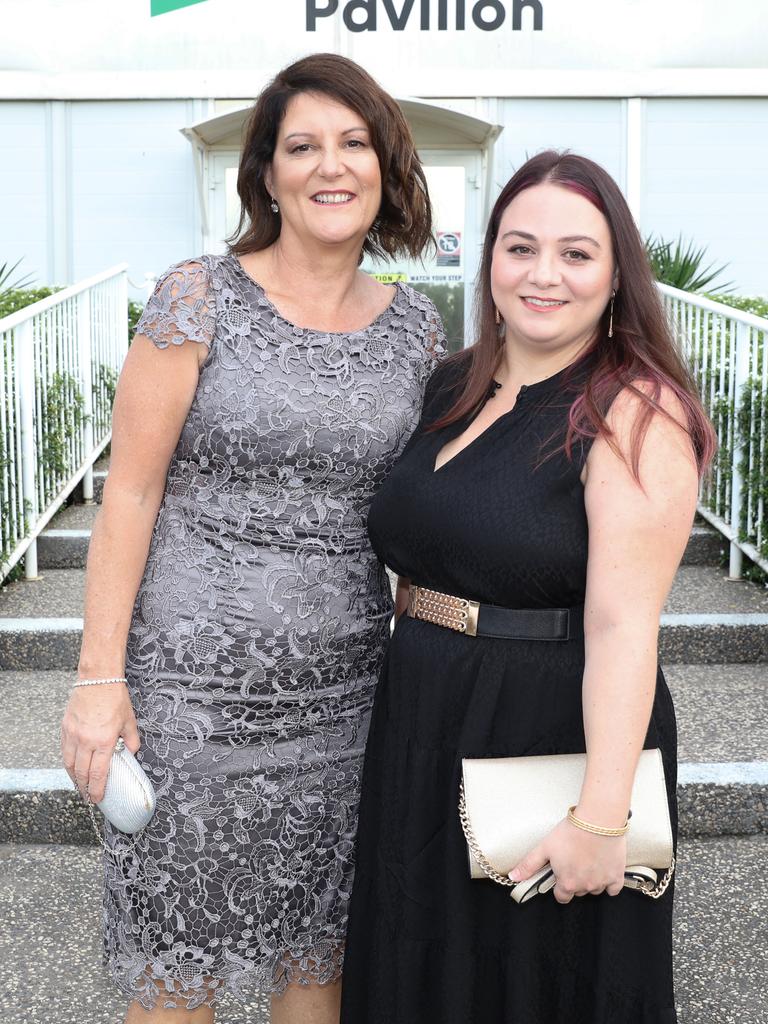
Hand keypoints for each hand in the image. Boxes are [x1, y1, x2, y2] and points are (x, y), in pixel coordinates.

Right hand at [60, 683, 140, 803]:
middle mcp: (86, 741)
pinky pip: (64, 751)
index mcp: (104, 741)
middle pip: (82, 773)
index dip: (97, 790)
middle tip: (88, 797)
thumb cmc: (115, 699)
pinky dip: (68, 763)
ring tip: (79, 786)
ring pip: (69, 764)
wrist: (98, 679)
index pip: (98, 774)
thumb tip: (131, 754)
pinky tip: (72, 767)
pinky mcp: (65, 728)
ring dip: (74, 778)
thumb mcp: (130, 722)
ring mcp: (73, 735)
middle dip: (84, 789)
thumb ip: (132, 741)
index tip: (97, 799)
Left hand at [508, 816, 626, 903]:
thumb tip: (513, 878)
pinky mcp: (617, 875)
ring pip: (595, 889)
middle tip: (574, 862)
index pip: (561, 897)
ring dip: (590, 880)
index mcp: (567, 883)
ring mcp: (602, 883)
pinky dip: (608, 881)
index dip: (559, 886)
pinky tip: (603, 867)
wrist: (598, 820)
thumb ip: (529, 865)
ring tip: (587, 860)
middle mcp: (585, 887)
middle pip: (578, 892)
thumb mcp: (545, 847)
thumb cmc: (571, 832)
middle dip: (575, 880)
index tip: (560, 874)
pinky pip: (613, 888)